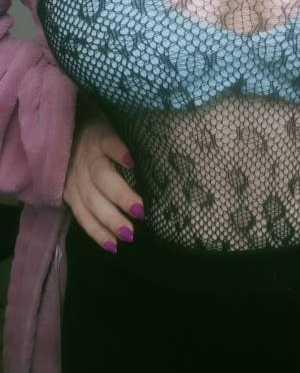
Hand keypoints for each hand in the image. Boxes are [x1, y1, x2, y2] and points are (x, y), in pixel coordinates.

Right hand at [63, 107, 144, 253]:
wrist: (65, 139)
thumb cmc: (100, 135)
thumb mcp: (112, 127)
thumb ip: (128, 139)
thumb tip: (160, 151)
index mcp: (98, 139)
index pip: (108, 142)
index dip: (118, 151)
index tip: (131, 161)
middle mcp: (85, 160)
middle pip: (102, 179)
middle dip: (120, 197)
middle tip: (140, 212)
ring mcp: (75, 180)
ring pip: (91, 202)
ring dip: (110, 220)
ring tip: (129, 235)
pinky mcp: (68, 196)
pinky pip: (82, 217)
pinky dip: (97, 233)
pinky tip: (113, 245)